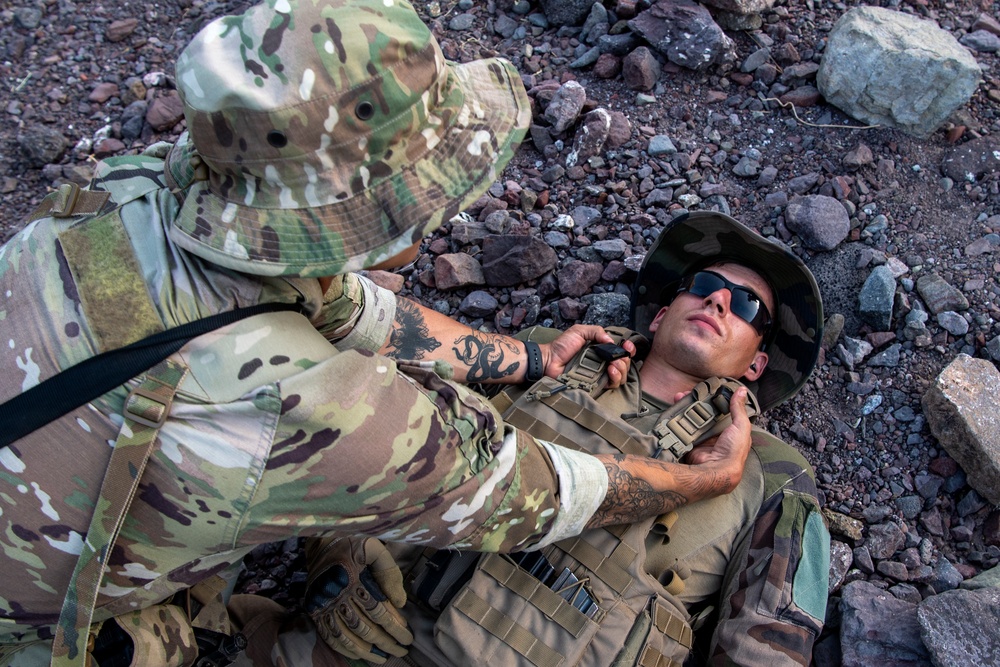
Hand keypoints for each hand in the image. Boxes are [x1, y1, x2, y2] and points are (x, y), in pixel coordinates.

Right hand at [304, 536, 412, 663]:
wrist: (320, 541)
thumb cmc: (352, 543)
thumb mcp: (374, 548)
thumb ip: (389, 572)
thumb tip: (400, 602)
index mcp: (353, 579)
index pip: (378, 611)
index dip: (395, 626)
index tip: (408, 636)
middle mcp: (337, 595)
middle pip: (365, 627)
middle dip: (386, 642)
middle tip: (402, 650)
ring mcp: (324, 606)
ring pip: (348, 636)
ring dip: (367, 651)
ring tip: (384, 658)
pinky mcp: (315, 611)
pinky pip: (330, 636)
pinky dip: (345, 649)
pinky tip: (360, 655)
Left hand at [542, 325, 635, 388]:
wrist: (549, 360)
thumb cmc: (562, 346)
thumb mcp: (579, 331)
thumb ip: (596, 331)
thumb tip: (611, 340)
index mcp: (601, 350)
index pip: (621, 351)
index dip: (628, 349)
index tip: (627, 346)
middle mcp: (603, 362)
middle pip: (624, 364)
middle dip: (625, 360)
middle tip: (617, 358)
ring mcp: (600, 374)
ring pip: (621, 375)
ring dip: (621, 369)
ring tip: (612, 365)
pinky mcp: (595, 385)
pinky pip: (611, 385)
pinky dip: (614, 378)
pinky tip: (610, 371)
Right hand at [683, 387, 752, 493]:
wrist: (715, 470)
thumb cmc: (733, 451)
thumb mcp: (741, 426)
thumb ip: (739, 409)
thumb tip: (742, 391)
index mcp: (730, 429)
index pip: (721, 409)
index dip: (714, 398)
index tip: (707, 389)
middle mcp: (715, 432)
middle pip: (704, 411)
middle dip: (695, 401)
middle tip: (688, 392)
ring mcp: (701, 436)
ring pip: (692, 417)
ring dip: (685, 407)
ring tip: (679, 397)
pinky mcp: (690, 441)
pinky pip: (683, 427)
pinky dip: (678, 419)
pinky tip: (675, 409)